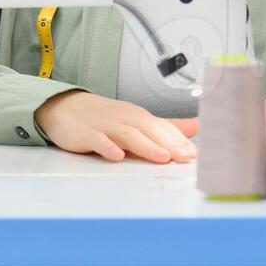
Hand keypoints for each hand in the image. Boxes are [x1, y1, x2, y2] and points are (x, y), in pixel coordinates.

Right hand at [33, 90, 198, 163]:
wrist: (67, 107)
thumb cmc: (107, 117)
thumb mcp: (138, 120)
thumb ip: (167, 126)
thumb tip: (198, 126)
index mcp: (140, 118)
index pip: (164, 128)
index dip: (180, 141)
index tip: (195, 154)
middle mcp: (126, 120)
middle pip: (151, 130)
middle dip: (170, 144)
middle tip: (186, 156)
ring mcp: (107, 127)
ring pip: (129, 135)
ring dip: (146, 146)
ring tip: (162, 157)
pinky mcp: (87, 135)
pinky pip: (99, 141)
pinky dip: (108, 148)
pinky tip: (117, 156)